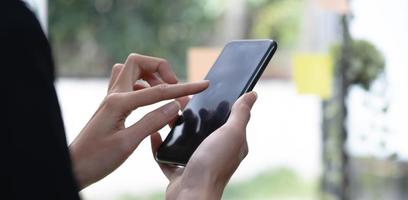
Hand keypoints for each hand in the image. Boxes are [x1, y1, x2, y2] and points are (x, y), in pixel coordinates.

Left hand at [69, 54, 208, 188]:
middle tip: (173, 86)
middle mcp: (113, 95)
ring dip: (150, 76)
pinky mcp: (111, 106)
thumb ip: (153, 121)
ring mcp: (111, 99)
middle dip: (160, 69)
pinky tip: (150, 103)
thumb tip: (175, 105)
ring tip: (163, 94)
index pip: (158, 91)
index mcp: (118, 103)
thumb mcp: (128, 143)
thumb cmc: (97, 159)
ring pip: (131, 71)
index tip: (203, 85)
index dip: (183, 88)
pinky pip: (127, 84)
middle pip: (137, 63)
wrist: (75, 167)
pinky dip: (143, 87)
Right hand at [151, 92, 256, 199]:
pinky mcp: (179, 172)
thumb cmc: (213, 164)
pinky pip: (168, 155)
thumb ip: (240, 114)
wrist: (191, 195)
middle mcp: (215, 153)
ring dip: (175, 126)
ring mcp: (196, 162)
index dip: (218, 105)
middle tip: (181, 100)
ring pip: (184, 139)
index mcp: (231, 144)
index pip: (227, 119)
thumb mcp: (231, 133)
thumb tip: (252, 95)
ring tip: (167, 113)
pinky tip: (155, 134)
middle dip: (192, 113)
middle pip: (203, 127)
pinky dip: (160, 145)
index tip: (205, 92)